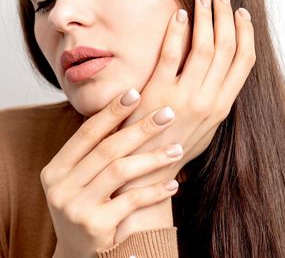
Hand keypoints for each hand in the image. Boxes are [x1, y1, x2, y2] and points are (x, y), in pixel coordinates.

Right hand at [41, 89, 183, 256]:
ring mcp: (75, 207)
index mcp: (56, 169)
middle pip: (108, 148)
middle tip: (168, 114)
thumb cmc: (90, 206)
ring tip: (178, 149)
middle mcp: (60, 187)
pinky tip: (173, 184)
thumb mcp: (84, 179)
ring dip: (153, 158)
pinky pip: (131, 201)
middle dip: (141, 128)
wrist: (81, 254)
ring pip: (120, 171)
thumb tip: (131, 111)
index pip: (87, 133)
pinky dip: (155, 190)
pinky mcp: (95, 226)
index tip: (135, 92)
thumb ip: (98, 153)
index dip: (112, 112)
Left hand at [110, 0, 255, 242]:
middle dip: (226, 17)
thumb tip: (223, 77)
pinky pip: (172, 54)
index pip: (244, 62)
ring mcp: (185, 96)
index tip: (242, 14)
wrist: (145, 171)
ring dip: (206, 18)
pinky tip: (179, 14)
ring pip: (204, 47)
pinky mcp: (159, 92)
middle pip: (226, 49)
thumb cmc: (175, 149)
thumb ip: (216, 102)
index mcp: (223, 106)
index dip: (246, 34)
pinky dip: (177, 31)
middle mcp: (209, 100)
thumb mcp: (206, 130)